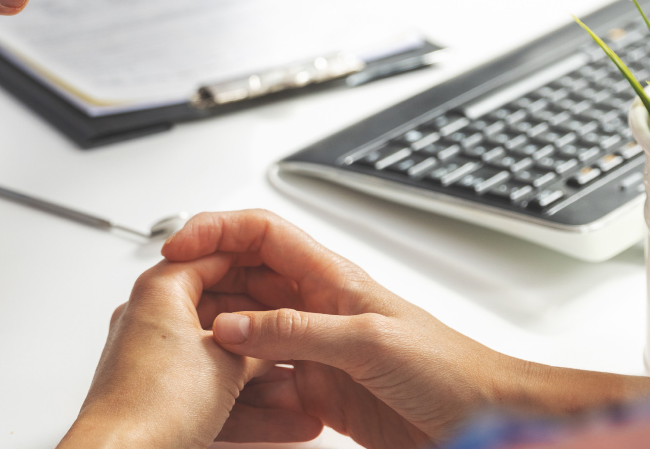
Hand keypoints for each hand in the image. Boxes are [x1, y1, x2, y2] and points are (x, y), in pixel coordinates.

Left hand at [58, 254, 321, 448]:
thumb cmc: (154, 405)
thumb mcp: (228, 364)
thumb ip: (259, 344)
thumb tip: (277, 340)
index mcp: (160, 291)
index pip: (213, 257)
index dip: (257, 266)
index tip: (286, 274)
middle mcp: (151, 319)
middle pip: (220, 311)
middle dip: (265, 330)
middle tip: (298, 330)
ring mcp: (153, 360)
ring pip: (218, 359)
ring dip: (261, 378)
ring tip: (300, 387)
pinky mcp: (158, 397)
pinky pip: (209, 391)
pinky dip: (243, 404)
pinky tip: (283, 420)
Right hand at [164, 210, 649, 447]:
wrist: (484, 419)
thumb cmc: (449, 368)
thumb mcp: (367, 341)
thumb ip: (296, 332)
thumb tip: (231, 326)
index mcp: (330, 276)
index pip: (260, 233)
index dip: (215, 229)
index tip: (175, 248)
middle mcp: (317, 305)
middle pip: (244, 280)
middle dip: (204, 287)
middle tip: (165, 307)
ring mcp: (316, 349)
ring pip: (248, 333)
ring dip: (217, 341)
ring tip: (184, 354)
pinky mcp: (319, 391)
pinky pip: (265, 382)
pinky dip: (241, 389)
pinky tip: (223, 399)